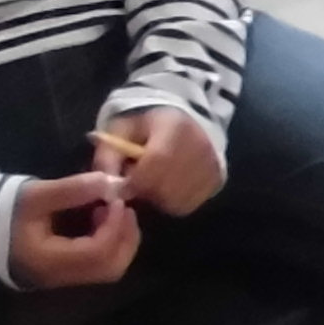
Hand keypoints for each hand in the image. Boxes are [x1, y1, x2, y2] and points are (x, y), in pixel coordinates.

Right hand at [8, 168, 141, 290]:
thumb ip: (72, 190)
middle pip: (108, 269)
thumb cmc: (1, 208)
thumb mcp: (35, 195)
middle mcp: (57, 278)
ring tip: (112, 211)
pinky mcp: (60, 273)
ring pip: (105, 270)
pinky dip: (107, 244)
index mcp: (49, 262)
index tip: (118, 200)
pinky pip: (94, 265)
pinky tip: (100, 220)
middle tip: (124, 208)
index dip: (115, 227)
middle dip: (125, 238)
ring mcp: (59, 279)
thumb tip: (110, 182)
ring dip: (118, 241)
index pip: (97, 253)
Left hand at [95, 105, 225, 217]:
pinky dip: (173, 202)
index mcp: (175, 127)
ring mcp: (211, 164)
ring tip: (154, 184)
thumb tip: (107, 186)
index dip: (137, 179)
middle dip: (145, 190)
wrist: (186, 119)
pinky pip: (188, 204)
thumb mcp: (121, 131)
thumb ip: (108, 156)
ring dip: (159, 198)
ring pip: (177, 199)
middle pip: (167, 185)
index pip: (157, 162)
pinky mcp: (216, 179)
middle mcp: (200, 146)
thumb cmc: (148, 126)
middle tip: (139, 182)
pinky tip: (168, 189)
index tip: (125, 184)